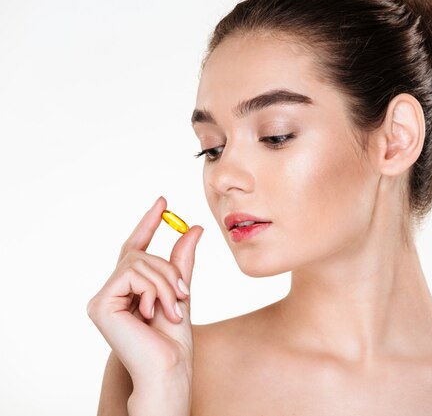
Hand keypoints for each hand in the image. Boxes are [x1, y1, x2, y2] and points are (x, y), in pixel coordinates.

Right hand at [87, 196, 202, 382]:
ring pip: (138, 262)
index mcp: (129, 290)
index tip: (163, 201)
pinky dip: (153, 289)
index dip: (149, 223)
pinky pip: (131, 274)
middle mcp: (111, 292)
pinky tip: (154, 312)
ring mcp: (103, 299)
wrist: (169, 368)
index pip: (135, 247)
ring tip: (174, 308)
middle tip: (184, 295)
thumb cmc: (173, 340)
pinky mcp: (100, 305)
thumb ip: (181, 262)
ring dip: (166, 283)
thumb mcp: (181, 292)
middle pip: (140, 254)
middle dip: (168, 270)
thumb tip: (193, 228)